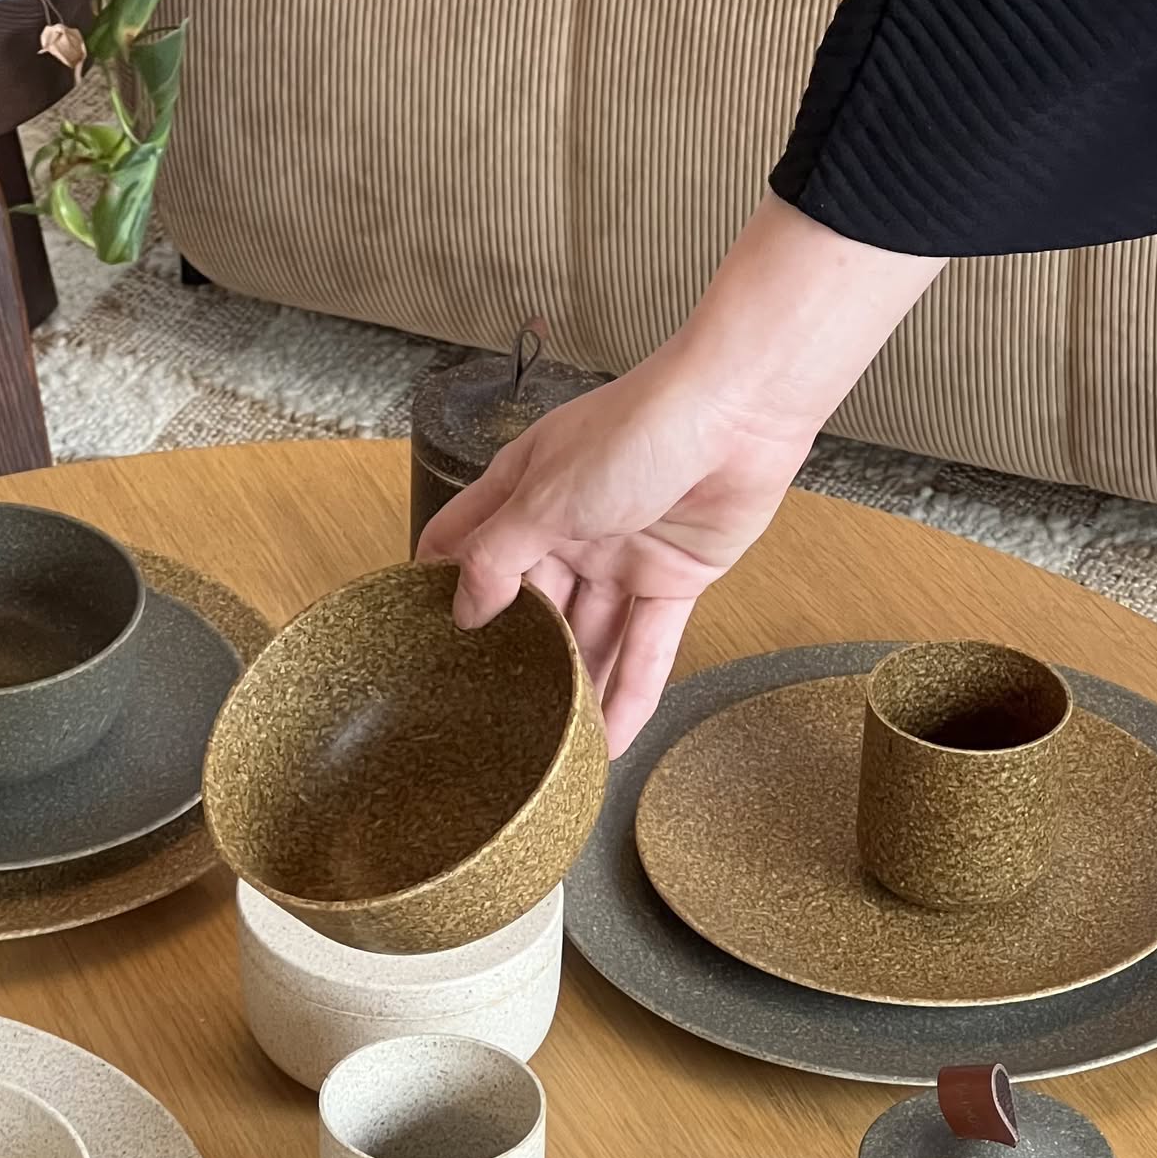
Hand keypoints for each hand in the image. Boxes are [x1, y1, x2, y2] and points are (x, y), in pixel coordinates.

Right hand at [417, 198, 943, 753]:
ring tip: (547, 745)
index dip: (440, 588)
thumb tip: (464, 609)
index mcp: (524, 493)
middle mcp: (568, 527)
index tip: (417, 641)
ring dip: (574, 688)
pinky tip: (609, 741)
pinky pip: (646, 650)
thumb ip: (498, 556)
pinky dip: (629, 695)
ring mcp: (620, 557)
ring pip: (589, 637)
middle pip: (531, 605)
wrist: (739, 412)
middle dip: (514, 656)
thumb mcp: (543, 496)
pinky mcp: (673, 580)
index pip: (465, 545)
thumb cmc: (638, 428)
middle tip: (486, 714)